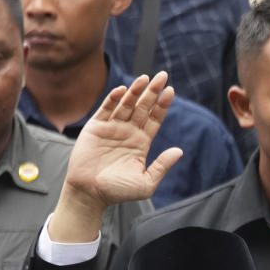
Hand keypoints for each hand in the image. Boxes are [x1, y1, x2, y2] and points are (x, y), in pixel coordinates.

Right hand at [50, 72, 182, 242]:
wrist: (90, 193)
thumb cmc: (118, 191)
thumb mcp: (146, 182)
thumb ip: (162, 166)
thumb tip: (179, 151)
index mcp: (142, 143)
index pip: (155, 119)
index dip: (162, 105)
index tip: (171, 91)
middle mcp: (128, 132)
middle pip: (143, 107)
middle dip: (153, 92)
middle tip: (163, 76)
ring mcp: (112, 128)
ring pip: (126, 105)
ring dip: (135, 91)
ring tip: (146, 78)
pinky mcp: (95, 127)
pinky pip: (106, 109)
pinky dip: (113, 99)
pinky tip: (123, 90)